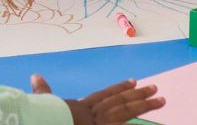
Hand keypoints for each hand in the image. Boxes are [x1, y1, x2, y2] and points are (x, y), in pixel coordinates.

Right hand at [31, 75, 162, 124]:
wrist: (49, 120)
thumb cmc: (46, 115)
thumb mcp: (45, 104)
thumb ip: (43, 91)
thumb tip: (35, 75)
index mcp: (81, 107)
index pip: (104, 96)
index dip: (119, 89)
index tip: (134, 82)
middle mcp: (94, 113)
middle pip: (120, 102)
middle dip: (138, 95)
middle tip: (155, 87)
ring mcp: (101, 123)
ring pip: (126, 111)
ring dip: (145, 105)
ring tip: (161, 99)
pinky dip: (136, 122)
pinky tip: (152, 118)